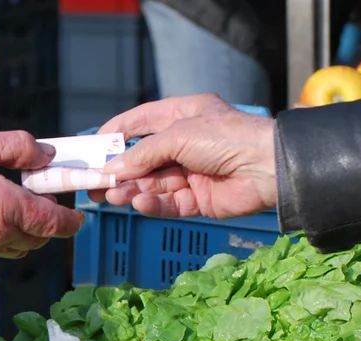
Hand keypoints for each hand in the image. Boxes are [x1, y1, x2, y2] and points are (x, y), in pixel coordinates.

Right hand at [0, 131, 84, 264]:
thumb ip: (18, 148)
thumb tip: (48, 155)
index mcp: (2, 205)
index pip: (53, 223)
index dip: (72, 220)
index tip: (79, 214)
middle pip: (41, 237)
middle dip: (48, 220)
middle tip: (40, 194)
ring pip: (22, 246)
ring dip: (26, 229)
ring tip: (12, 203)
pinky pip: (0, 249)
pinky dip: (4, 235)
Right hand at [87, 95, 276, 219]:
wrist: (267, 168)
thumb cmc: (227, 138)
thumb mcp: (179, 135)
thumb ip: (143, 153)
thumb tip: (112, 169)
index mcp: (183, 116)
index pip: (141, 122)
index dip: (116, 134)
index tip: (93, 148)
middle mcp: (186, 143)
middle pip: (143, 159)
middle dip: (119, 171)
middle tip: (94, 184)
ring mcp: (192, 173)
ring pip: (153, 184)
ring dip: (132, 190)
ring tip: (111, 196)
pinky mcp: (199, 200)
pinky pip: (169, 203)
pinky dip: (153, 204)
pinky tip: (138, 203)